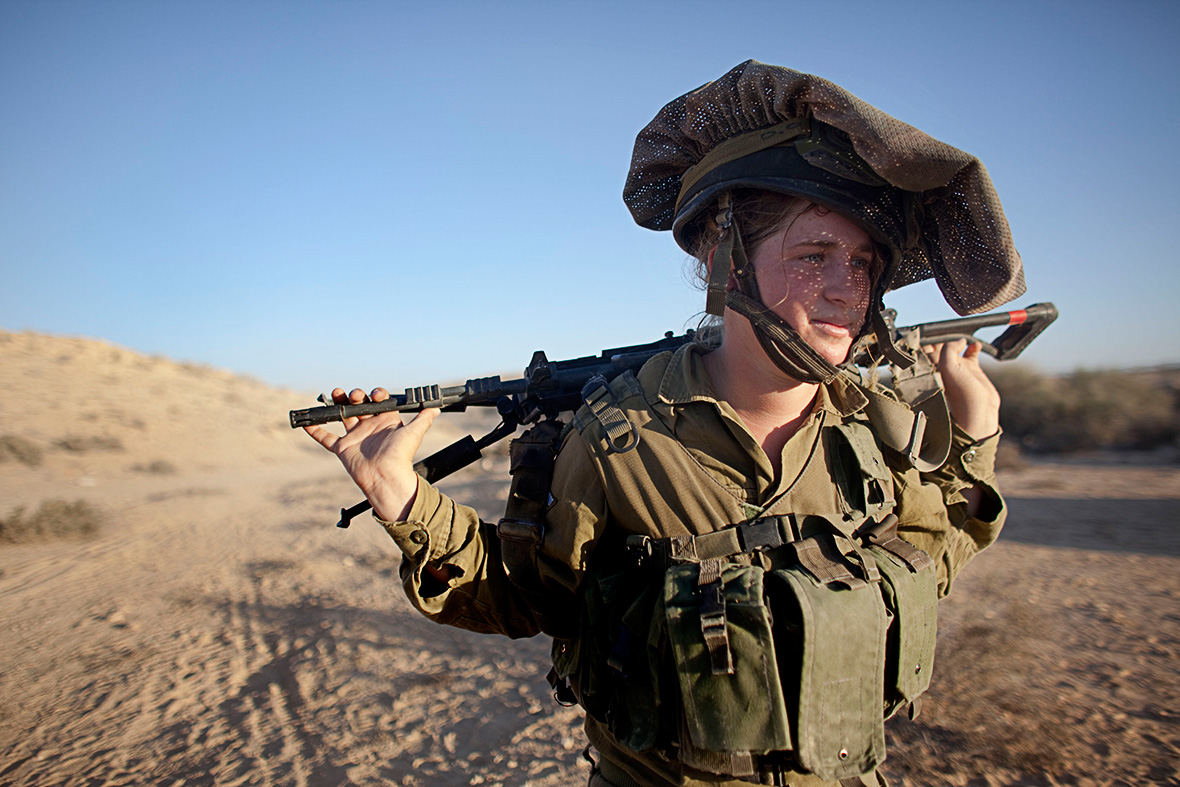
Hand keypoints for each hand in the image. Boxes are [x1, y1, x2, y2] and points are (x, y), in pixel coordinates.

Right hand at [303, 387, 438, 521]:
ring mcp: (355, 437)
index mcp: (385, 422)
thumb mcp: (413, 433)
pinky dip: (315, 431)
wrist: (386, 477)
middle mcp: (369, 427)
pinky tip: (305, 423)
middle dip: (354, 396)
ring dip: (337, 404)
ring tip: (335, 393)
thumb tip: (436, 408)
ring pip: (343, 417)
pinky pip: (326, 438)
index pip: (377, 402)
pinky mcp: (342, 448)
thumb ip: (423, 419)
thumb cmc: (400, 456)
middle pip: (358, 406)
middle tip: (353, 395)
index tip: (376, 395)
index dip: (376, 395)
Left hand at [925, 339, 1000, 440]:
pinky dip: (973, 346)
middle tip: (949, 330)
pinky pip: (971, 353)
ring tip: (962, 338)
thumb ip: (949, 350)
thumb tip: (958, 340)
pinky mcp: (971, 369)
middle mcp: (942, 367)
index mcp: (931, 368)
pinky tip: (975, 345)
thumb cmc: (960, 396)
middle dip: (943, 336)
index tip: (932, 328)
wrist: (979, 412)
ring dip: (958, 340)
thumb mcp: (948, 367)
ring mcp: (957, 368)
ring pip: (954, 347)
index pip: (924, 348)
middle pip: (938, 346)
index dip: (927, 338)